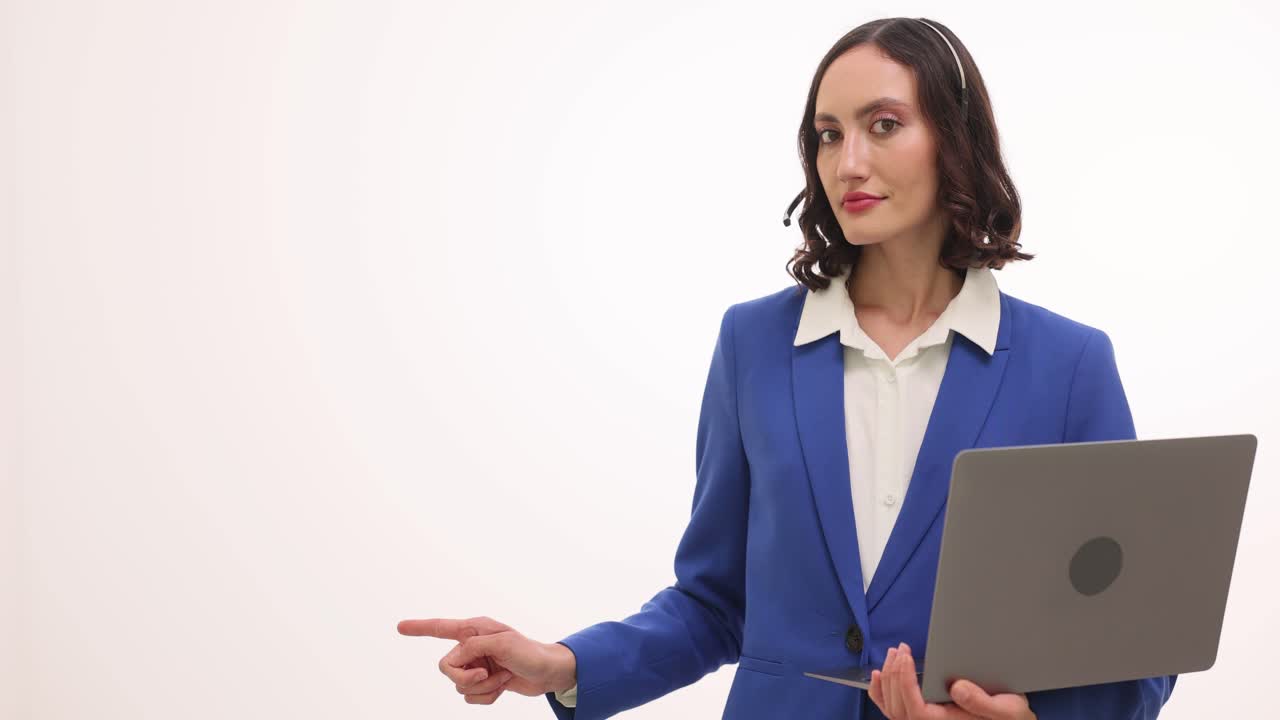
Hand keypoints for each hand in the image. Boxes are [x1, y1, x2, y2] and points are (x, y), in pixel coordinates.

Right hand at [397, 615, 577, 705]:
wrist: (548, 673)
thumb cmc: (530, 653)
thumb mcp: (504, 644)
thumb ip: (475, 647)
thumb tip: (458, 658)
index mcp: (475, 630)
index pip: (441, 628)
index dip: (419, 628)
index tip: (400, 627)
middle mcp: (472, 647)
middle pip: (447, 667)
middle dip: (465, 677)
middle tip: (487, 674)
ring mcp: (477, 666)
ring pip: (459, 686)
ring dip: (483, 687)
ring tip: (502, 678)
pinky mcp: (483, 682)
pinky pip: (471, 697)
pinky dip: (487, 696)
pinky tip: (503, 687)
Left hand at [869, 642, 1035, 719]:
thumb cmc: (1010, 717)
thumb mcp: (1007, 709)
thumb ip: (983, 702)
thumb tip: (958, 688)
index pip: (915, 709)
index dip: (904, 682)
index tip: (906, 657)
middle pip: (898, 706)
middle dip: (895, 673)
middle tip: (901, 649)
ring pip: (891, 707)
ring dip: (888, 677)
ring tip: (894, 654)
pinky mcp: (921, 716)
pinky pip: (891, 709)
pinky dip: (880, 692)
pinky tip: (877, 674)